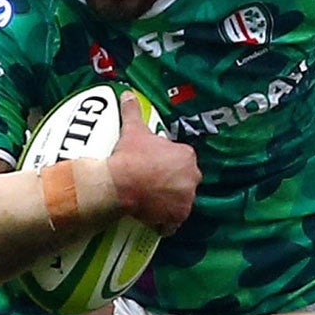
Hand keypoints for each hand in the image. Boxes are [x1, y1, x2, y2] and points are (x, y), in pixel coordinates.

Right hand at [107, 97, 198, 234]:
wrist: (121, 183)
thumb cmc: (130, 155)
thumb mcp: (133, 130)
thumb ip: (133, 110)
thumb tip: (127, 92)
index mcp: (187, 156)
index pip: (182, 159)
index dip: (169, 162)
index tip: (154, 164)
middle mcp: (193, 177)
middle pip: (184, 180)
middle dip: (173, 182)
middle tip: (152, 182)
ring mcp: (187, 199)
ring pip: (181, 200)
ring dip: (170, 201)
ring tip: (151, 199)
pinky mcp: (178, 217)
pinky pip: (174, 222)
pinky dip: (167, 222)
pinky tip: (155, 218)